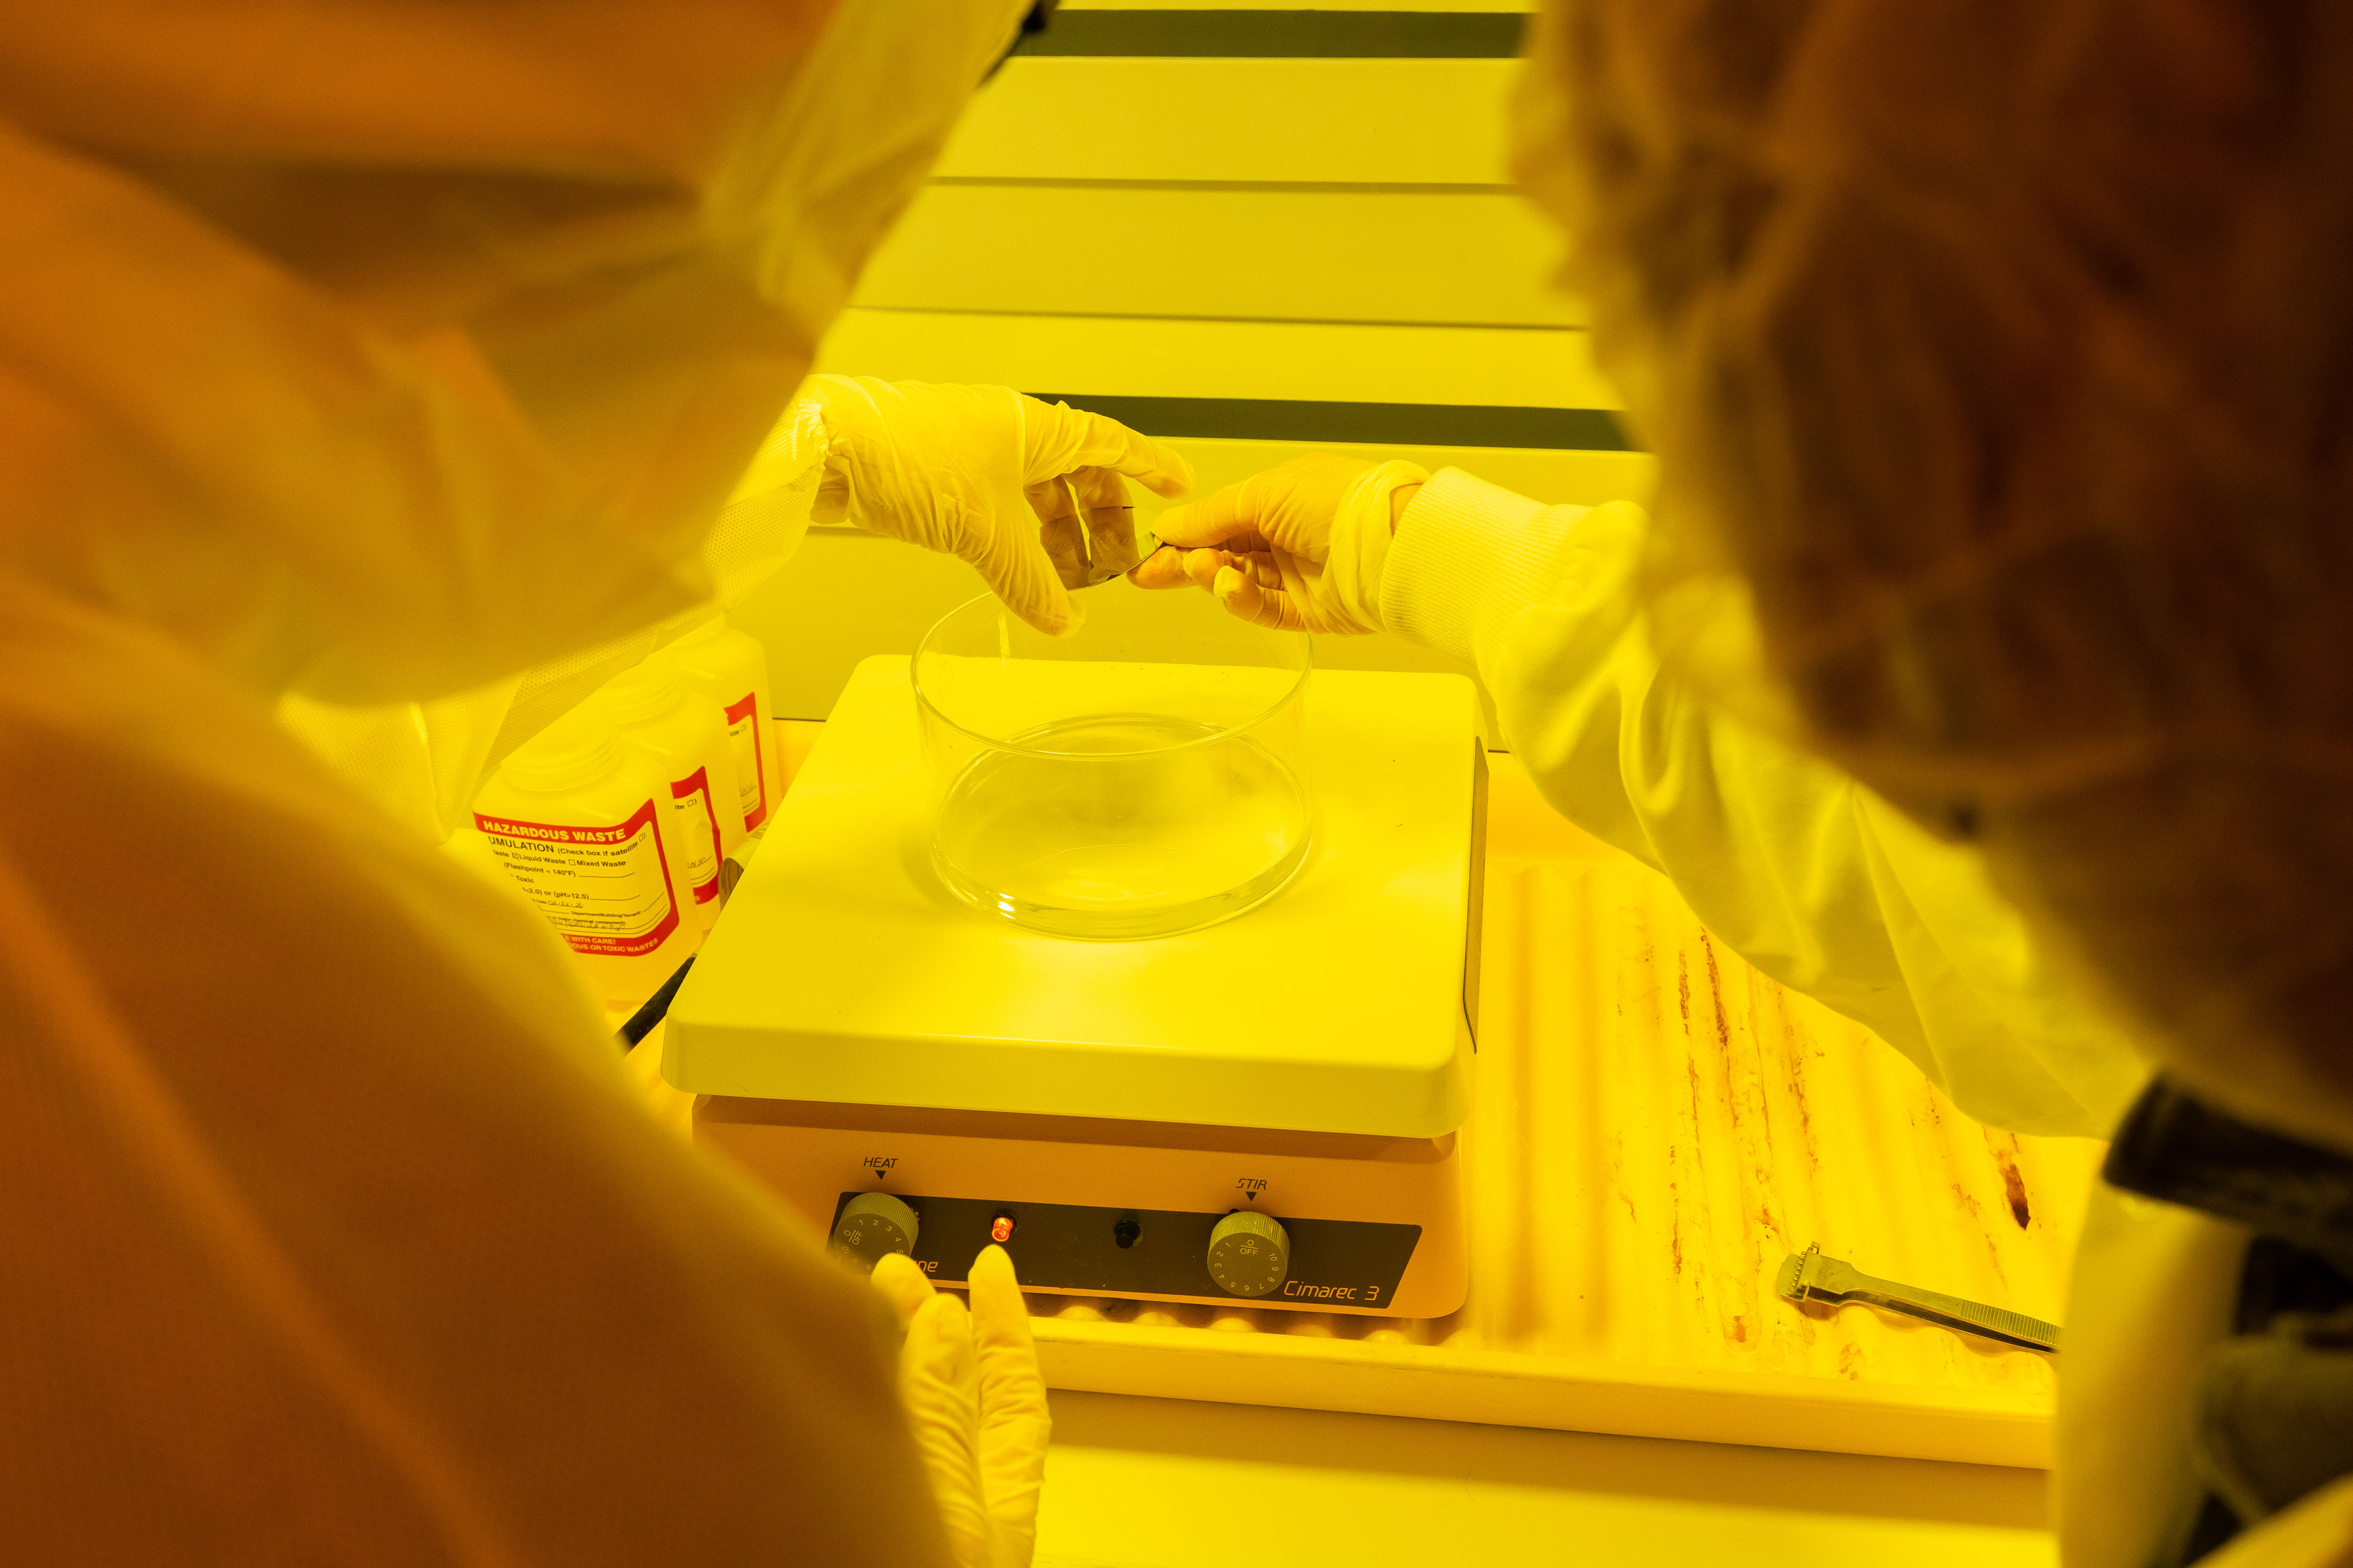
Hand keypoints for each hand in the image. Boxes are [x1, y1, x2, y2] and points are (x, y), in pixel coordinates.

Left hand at [805, 377, 1192, 635]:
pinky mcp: (940, 476)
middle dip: (1101, 518)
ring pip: (1034, 495)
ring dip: (1055, 537)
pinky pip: (998, 509)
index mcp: (1035, 428)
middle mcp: (1009, 433)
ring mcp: (973, 452)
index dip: (1149, 465)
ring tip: (1069, 580)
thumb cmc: (908, 462)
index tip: (1179, 484)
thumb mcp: (985, 533)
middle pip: (1075, 474)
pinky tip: (1016, 571)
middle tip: (1120, 561)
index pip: (1111, 443)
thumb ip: (1031, 583)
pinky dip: (1016, 540)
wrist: (826, 450)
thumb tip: (1066, 623)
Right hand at [870, 1246, 1049, 1567]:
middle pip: (947, 1396)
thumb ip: (943, 1421)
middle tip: (895, 1272)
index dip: (1004, 1321)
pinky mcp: (849, 1523)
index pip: (1013, 1389)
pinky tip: (816, 1377)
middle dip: (924, 1326)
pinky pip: (849, 1445)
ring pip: (894, 1417)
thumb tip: (945, 1321)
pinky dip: (838, 1402)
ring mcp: (900, 1513)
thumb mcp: (952, 1510)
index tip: (991, 1265)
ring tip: (849, 1307)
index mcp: (998, 1504)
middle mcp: (952, 1506)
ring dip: (875, 1358)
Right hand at [1129, 454, 1425, 633]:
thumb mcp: (1263, 495)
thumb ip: (1211, 514)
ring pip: (1238, 583)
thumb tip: (1168, 525)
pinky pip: (1263, 610)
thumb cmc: (1333, 502)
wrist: (1391, 544)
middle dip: (1187, 564)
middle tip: (1149, 575)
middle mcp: (1287, 537)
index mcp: (1279, 500)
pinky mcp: (1308, 613)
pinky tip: (1228, 587)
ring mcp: (1297, 576)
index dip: (1184, 536)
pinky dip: (1241, 600)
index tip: (1148, 552)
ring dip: (1214, 577)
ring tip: (1204, 570)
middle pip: (1223, 556)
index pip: (1220, 521)